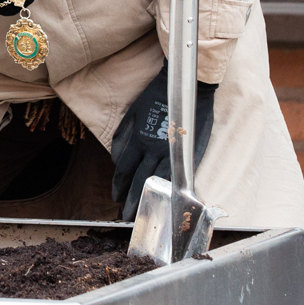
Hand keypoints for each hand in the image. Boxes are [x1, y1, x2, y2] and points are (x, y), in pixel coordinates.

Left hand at [110, 62, 215, 220]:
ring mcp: (172, 153)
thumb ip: (121, 137)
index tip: (116, 198)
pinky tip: (166, 200)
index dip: (119, 187)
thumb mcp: (131, 113)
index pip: (124, 170)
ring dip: (149, 199)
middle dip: (132, 201)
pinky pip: (178, 176)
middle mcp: (153, 150)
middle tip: (128, 216)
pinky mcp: (189, 154)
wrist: (184, 88)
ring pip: (157, 183)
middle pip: (139, 182)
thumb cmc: (155, 97)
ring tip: (144, 212)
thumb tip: (114, 159)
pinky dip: (170, 190)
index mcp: (138, 140)